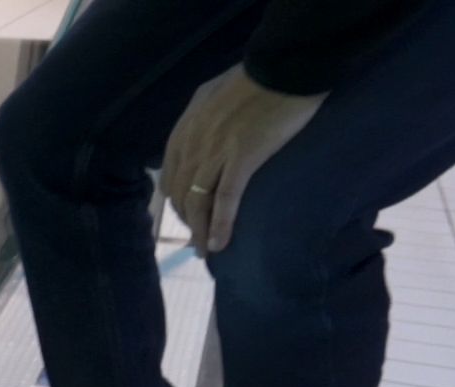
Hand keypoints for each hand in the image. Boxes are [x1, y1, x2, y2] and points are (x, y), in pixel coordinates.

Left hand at [161, 65, 325, 253]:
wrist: (284, 67)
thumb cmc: (259, 76)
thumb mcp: (215, 93)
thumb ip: (204, 114)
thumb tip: (205, 128)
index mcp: (186, 128)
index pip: (170, 174)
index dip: (176, 199)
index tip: (185, 214)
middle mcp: (192, 143)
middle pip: (181, 193)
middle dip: (186, 221)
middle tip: (196, 240)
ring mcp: (215, 152)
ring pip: (198, 202)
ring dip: (199, 231)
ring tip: (206, 250)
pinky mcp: (241, 159)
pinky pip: (224, 200)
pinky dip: (219, 225)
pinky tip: (219, 243)